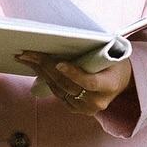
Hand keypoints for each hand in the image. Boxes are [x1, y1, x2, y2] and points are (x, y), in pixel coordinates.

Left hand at [16, 51, 132, 115]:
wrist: (120, 79)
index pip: (90, 82)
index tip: (59, 63)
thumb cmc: (113, 61)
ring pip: (59, 89)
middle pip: (67, 85)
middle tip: (29, 53)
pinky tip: (35, 67)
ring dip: (40, 72)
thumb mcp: (110, 53)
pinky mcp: (76, 109)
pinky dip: (45, 79)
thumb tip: (66, 37)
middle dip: (46, 67)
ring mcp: (86, 108)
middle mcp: (98, 101)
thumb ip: (93, 50)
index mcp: (109, 85)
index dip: (74, 74)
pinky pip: (57, 94)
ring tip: (27, 57)